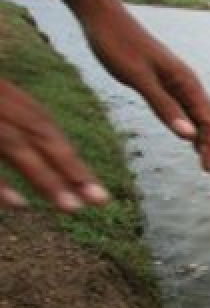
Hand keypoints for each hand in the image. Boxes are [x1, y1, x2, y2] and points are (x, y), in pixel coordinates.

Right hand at [0, 80, 109, 210]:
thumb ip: (12, 120)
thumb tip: (33, 149)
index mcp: (7, 99)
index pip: (45, 130)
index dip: (70, 159)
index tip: (96, 190)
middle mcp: (1, 106)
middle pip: (40, 137)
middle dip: (71, 169)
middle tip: (101, 201)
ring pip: (16, 148)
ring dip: (45, 178)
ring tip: (72, 208)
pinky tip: (19, 205)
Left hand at [83, 13, 209, 177]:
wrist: (103, 17)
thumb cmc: (117, 44)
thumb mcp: (137, 77)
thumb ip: (163, 106)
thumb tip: (189, 136)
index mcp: (186, 83)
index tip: (208, 172)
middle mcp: (188, 84)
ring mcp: (178, 84)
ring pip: (204, 118)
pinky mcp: (166, 84)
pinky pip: (189, 111)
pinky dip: (195, 131)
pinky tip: (192, 142)